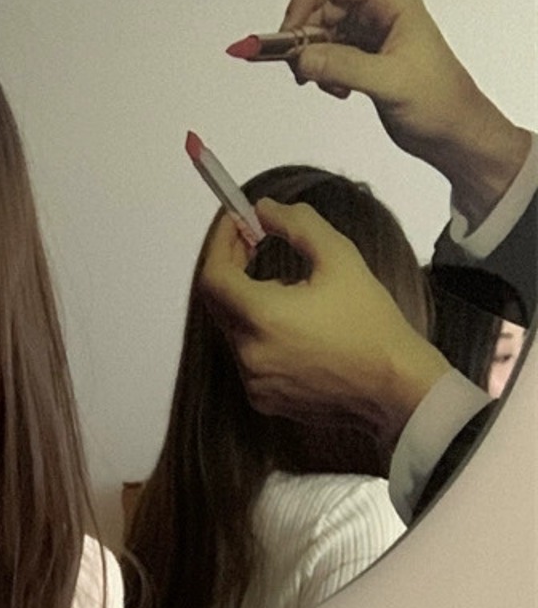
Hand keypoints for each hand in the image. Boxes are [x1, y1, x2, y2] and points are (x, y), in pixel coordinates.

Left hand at [198, 199, 450, 438]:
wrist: (394, 389)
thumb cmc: (372, 324)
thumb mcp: (340, 258)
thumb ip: (297, 224)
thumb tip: (263, 208)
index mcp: (262, 317)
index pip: (213, 276)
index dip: (221, 244)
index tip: (237, 223)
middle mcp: (249, 354)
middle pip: (219, 302)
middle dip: (232, 267)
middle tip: (255, 243)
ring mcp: (253, 381)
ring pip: (233, 329)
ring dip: (249, 303)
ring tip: (291, 291)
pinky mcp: (262, 400)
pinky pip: (248, 357)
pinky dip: (259, 335)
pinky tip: (295, 329)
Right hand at [273, 0, 530, 226]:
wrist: (452, 130)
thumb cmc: (438, 100)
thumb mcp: (389, 81)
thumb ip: (343, 67)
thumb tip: (303, 59)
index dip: (305, 0)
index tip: (288, 34)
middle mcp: (379, 10)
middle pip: (321, 6)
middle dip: (304, 37)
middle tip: (299, 69)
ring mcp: (369, 34)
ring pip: (320, 32)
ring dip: (311, 58)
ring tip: (324, 85)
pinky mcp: (362, 58)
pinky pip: (327, 55)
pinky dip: (321, 73)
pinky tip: (338, 92)